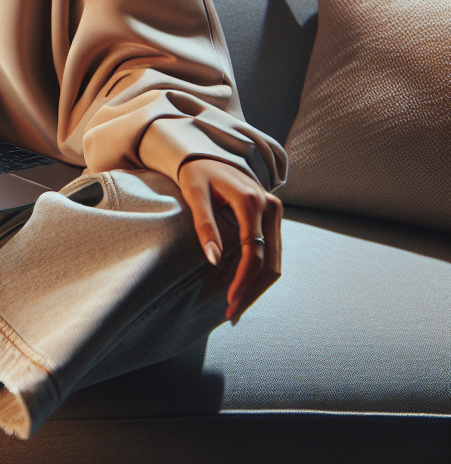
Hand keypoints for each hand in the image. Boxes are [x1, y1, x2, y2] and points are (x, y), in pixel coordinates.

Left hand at [177, 158, 281, 324]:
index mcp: (251, 201)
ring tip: (236, 308)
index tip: (229, 302)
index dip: (243, 280)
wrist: (205, 155)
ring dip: (258, 286)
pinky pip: (271, 251)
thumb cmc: (196, 173)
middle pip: (270, 262)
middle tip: (232, 315)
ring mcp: (274, 211)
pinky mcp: (272, 216)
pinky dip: (260, 273)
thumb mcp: (194, 195)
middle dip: (253, 291)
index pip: (253, 252)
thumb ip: (205, 226)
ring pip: (275, 260)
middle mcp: (270, 206)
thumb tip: (213, 261)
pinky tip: (244, 288)